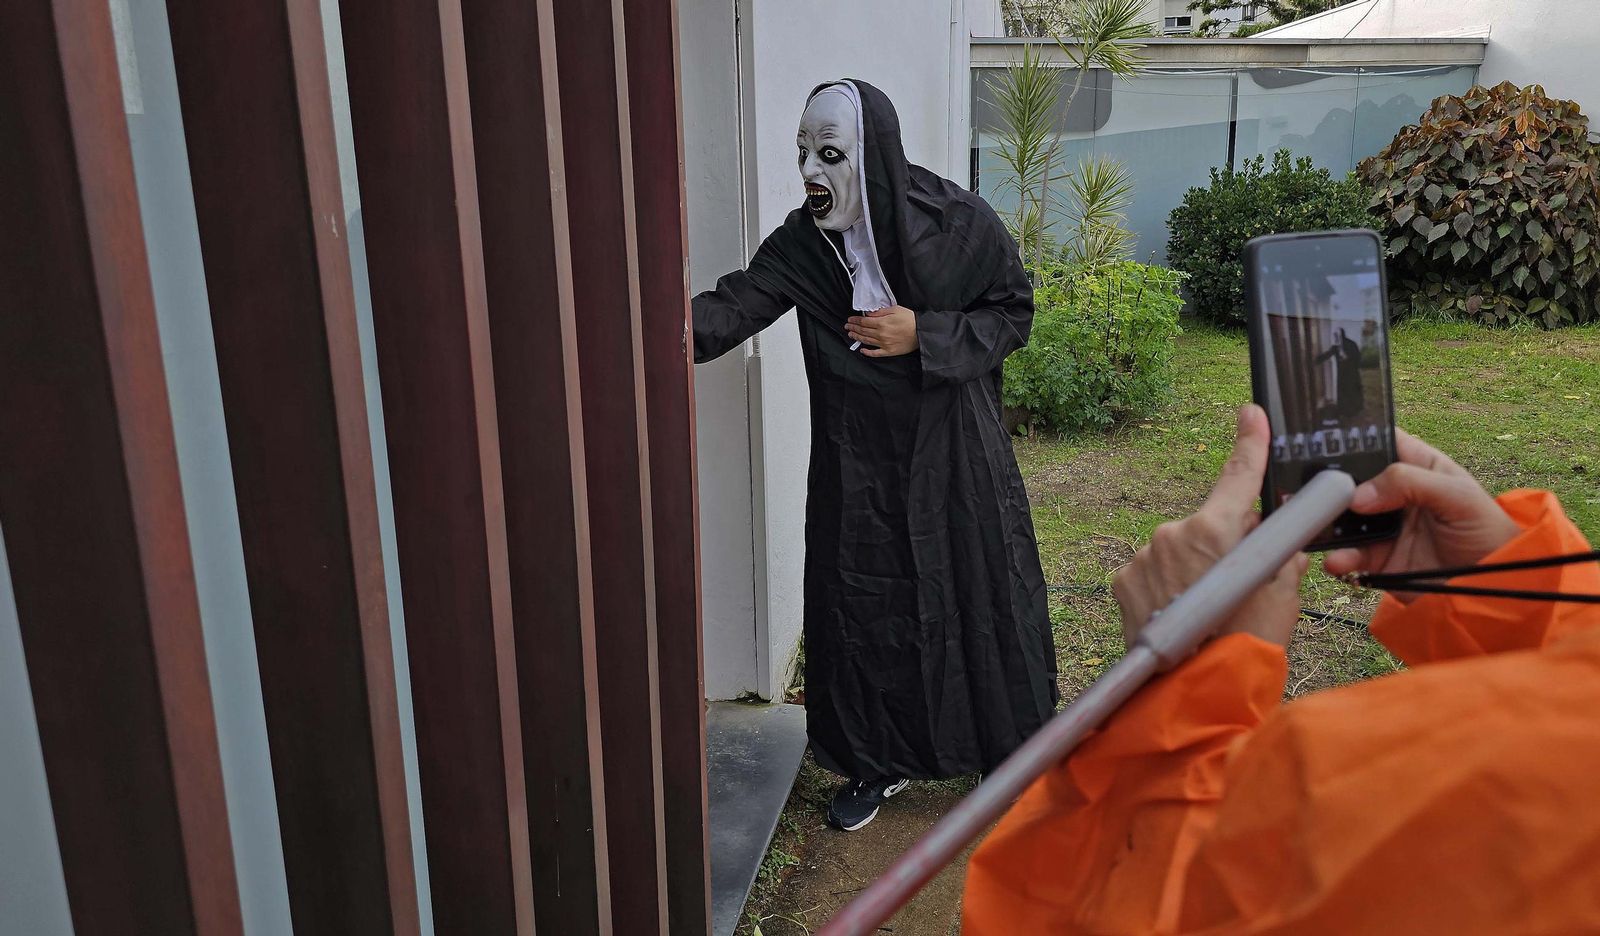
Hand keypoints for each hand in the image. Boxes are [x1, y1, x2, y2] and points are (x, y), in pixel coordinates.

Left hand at [846, 306, 917, 357]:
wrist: (921, 332)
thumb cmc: (910, 319)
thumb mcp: (895, 309)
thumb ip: (880, 312)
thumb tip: (868, 314)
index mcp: (881, 323)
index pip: (863, 322)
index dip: (855, 321)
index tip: (850, 320)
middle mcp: (881, 334)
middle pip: (863, 331)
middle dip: (853, 328)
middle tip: (847, 327)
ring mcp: (884, 344)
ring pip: (867, 341)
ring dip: (857, 338)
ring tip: (851, 335)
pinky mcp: (889, 351)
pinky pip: (875, 353)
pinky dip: (867, 352)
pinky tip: (862, 350)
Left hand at [1114, 405, 1308, 648]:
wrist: (1193, 695)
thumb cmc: (1244, 647)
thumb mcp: (1281, 596)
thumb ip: (1280, 555)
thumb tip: (1279, 538)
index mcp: (1215, 530)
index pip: (1238, 475)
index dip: (1249, 442)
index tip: (1251, 414)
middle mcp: (1171, 533)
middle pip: (1209, 524)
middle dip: (1226, 543)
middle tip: (1239, 584)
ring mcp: (1142, 557)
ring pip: (1179, 550)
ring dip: (1193, 569)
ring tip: (1207, 612)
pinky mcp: (1123, 580)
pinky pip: (1152, 571)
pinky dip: (1167, 586)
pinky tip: (1180, 614)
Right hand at [1323, 430, 1520, 601]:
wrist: (1494, 588)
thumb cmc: (1487, 532)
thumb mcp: (1458, 496)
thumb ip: (1410, 483)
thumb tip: (1358, 494)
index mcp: (1417, 468)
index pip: (1380, 442)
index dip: (1355, 438)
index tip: (1323, 440)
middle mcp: (1394, 494)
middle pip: (1351, 481)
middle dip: (1328, 484)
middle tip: (1308, 487)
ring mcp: (1384, 527)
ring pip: (1344, 519)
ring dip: (1327, 522)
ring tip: (1316, 526)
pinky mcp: (1379, 560)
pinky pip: (1350, 556)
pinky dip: (1340, 558)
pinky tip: (1338, 561)